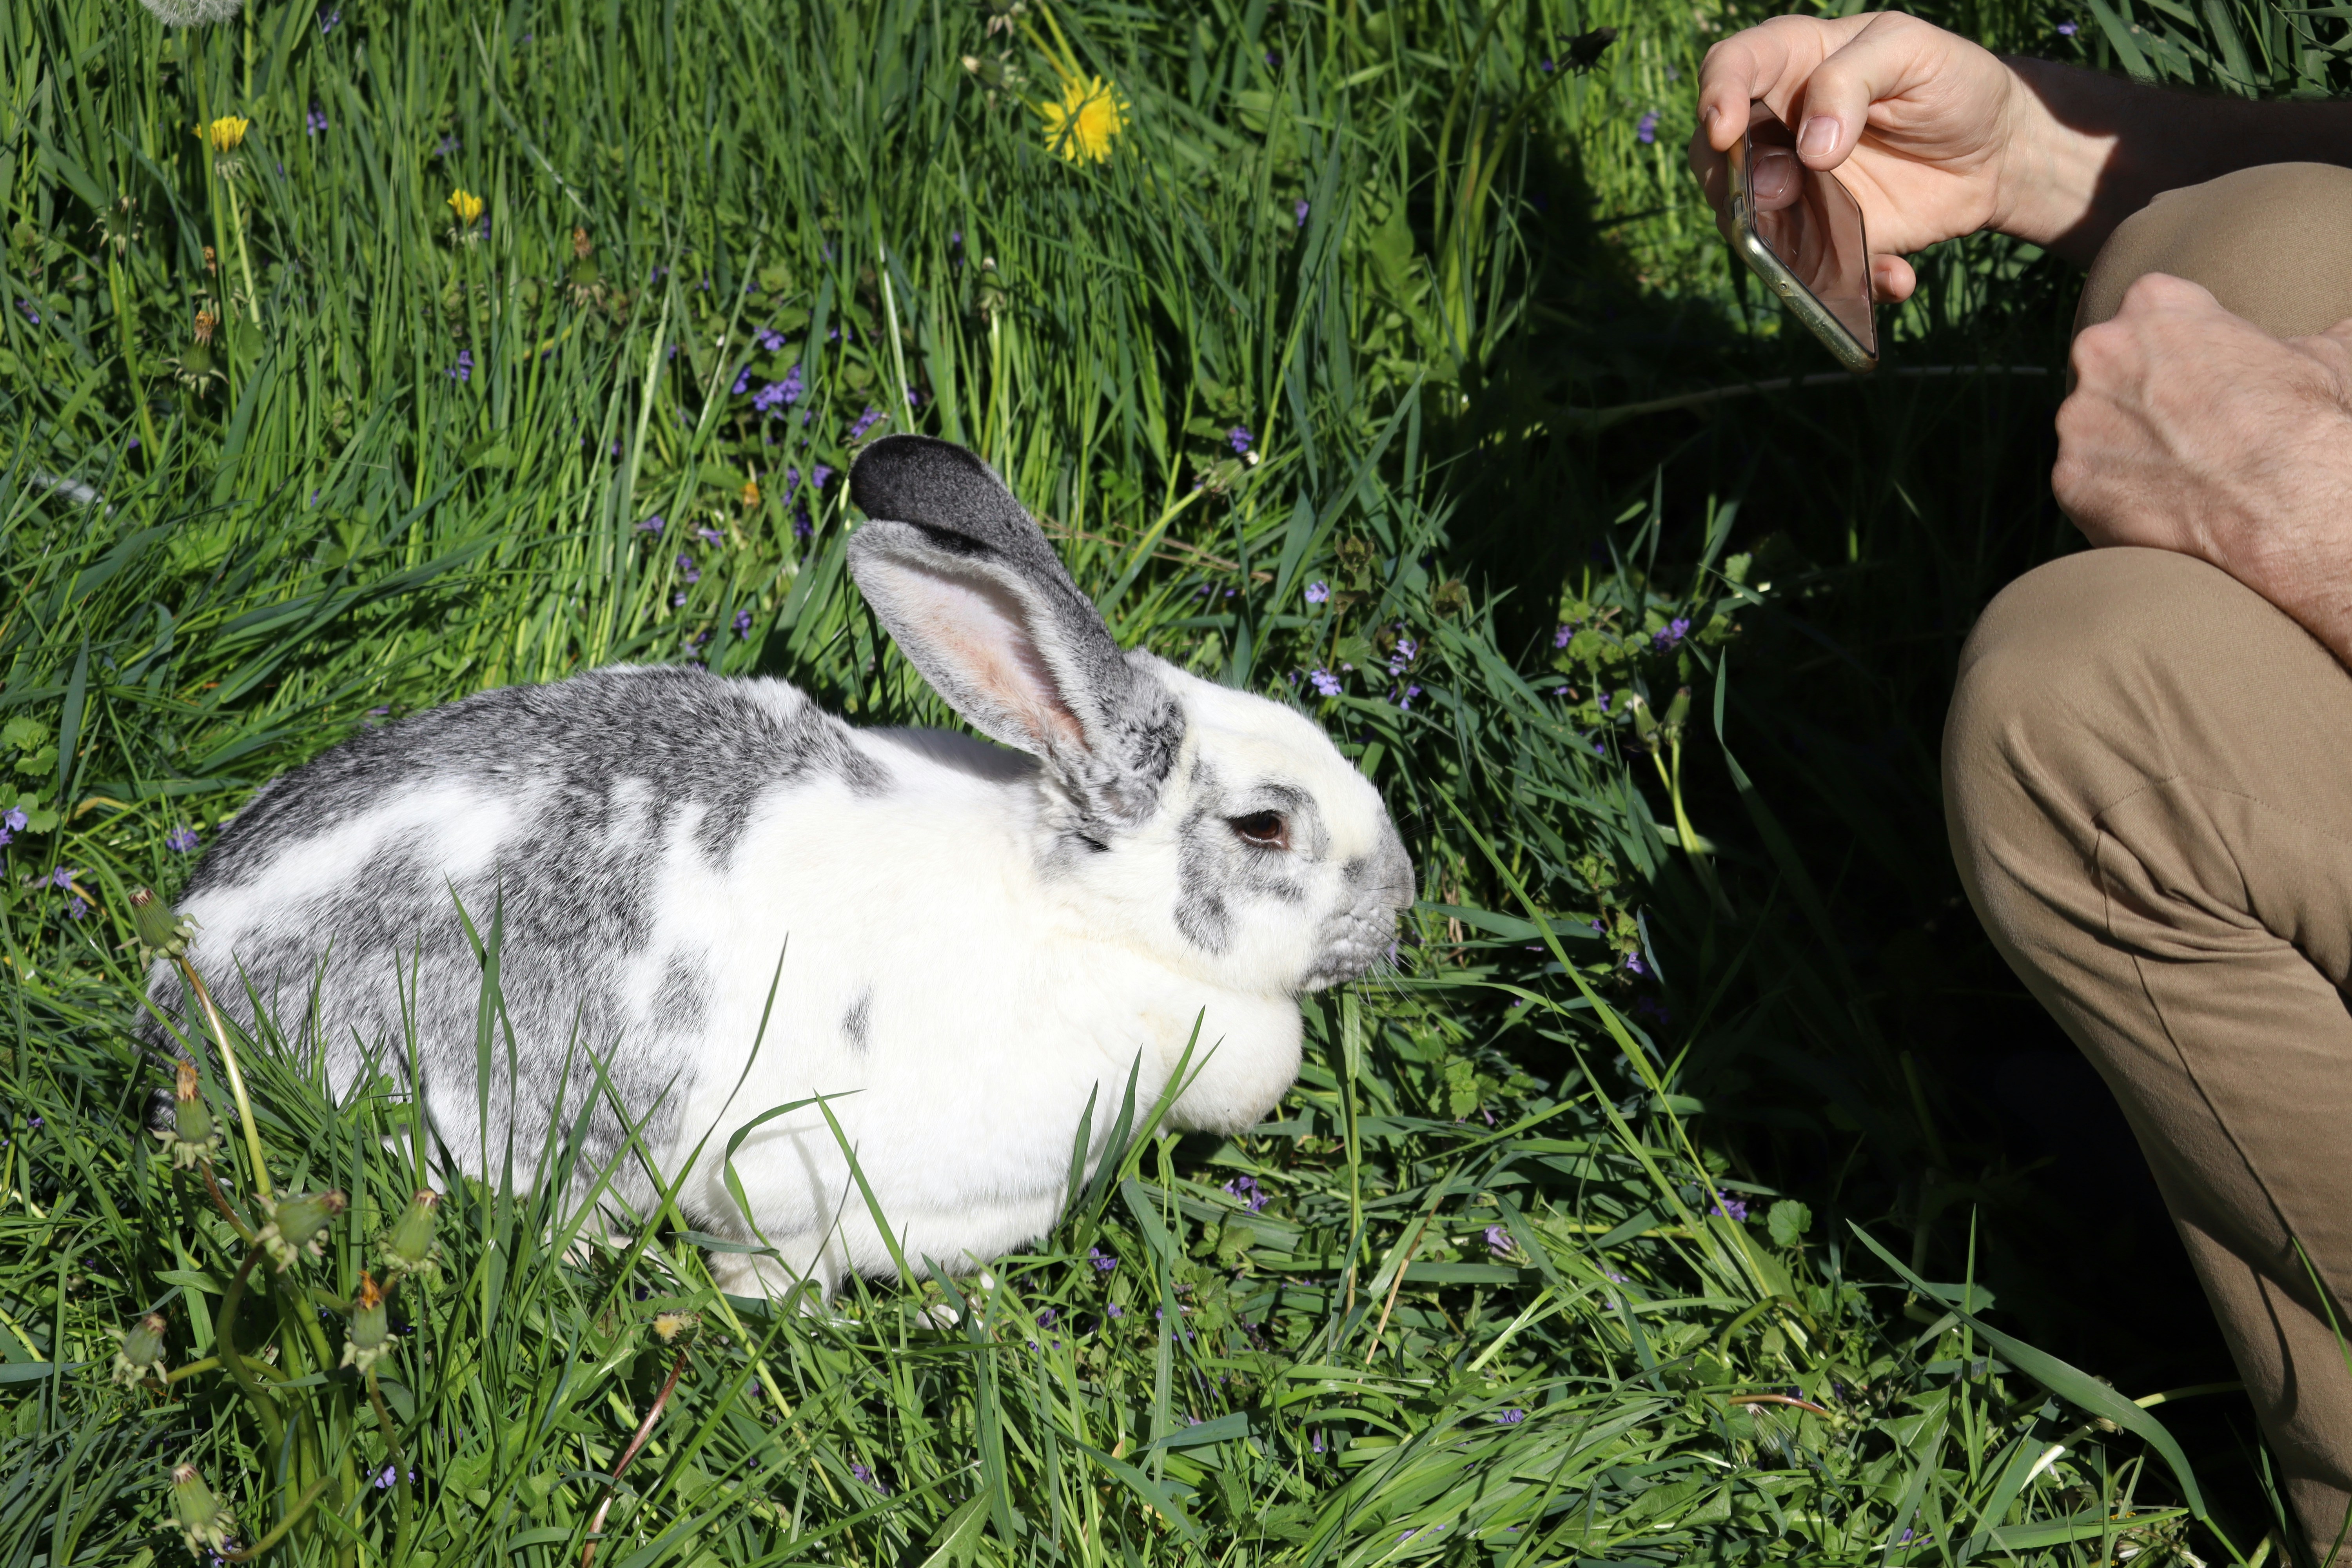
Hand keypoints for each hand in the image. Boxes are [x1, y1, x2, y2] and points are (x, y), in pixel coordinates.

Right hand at [1689, 12, 2060, 300]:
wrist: (1995, 154)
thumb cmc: (1952, 83)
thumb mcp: (1914, 50)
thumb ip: (1853, 78)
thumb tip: (1810, 150)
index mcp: (1793, 64)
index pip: (1729, 66)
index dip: (1714, 94)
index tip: (1726, 130)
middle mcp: (1777, 128)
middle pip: (1714, 155)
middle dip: (1732, 179)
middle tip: (1783, 188)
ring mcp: (1793, 188)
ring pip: (1742, 221)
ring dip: (1771, 239)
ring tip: (1838, 235)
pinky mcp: (1818, 237)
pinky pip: (1805, 270)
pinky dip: (1845, 281)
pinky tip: (1895, 274)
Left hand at [2057, 273, 2351, 660]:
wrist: (2283, 499)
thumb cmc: (2304, 421)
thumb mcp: (2320, 358)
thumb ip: (2315, 336)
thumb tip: (2347, 329)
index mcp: (2155, 303)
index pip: (2147, 315)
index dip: (2174, 351)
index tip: (2199, 381)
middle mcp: (2101, 350)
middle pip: (2108, 371)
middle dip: (2137, 397)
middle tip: (2185, 431)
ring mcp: (2078, 415)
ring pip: (2091, 429)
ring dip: (2121, 448)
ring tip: (2177, 472)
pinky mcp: (2067, 475)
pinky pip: (2082, 484)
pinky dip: (2111, 497)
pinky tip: (2157, 506)